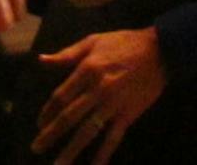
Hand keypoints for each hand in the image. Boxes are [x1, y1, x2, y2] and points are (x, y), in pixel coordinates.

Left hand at [33, 28, 165, 163]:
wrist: (160, 50)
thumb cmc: (124, 43)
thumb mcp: (93, 41)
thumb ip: (67, 54)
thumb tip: (41, 60)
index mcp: (86, 70)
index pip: (61, 97)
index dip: (47, 112)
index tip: (39, 124)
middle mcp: (97, 90)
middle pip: (69, 117)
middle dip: (51, 135)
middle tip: (36, 148)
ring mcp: (113, 105)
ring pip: (87, 131)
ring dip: (71, 150)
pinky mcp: (128, 115)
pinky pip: (113, 138)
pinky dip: (103, 155)